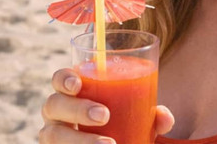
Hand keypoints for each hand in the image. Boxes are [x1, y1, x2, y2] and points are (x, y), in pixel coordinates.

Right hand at [39, 67, 174, 143]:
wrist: (115, 143)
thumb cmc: (122, 124)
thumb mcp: (136, 116)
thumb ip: (150, 114)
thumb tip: (165, 118)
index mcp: (74, 93)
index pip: (59, 78)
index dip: (64, 78)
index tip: (79, 84)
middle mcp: (58, 113)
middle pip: (52, 104)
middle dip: (77, 109)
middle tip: (104, 115)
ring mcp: (54, 135)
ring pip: (51, 135)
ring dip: (79, 140)